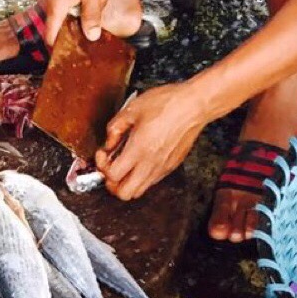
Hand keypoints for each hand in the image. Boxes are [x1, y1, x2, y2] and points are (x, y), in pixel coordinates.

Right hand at [43, 0, 108, 43]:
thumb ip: (91, 14)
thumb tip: (91, 36)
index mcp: (57, 8)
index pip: (52, 39)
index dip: (61, 49)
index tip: (75, 52)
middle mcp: (54, 4)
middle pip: (71, 25)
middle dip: (90, 17)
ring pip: (78, 10)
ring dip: (93, 0)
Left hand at [95, 81, 207, 200]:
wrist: (194, 105)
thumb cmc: (167, 103)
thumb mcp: (133, 109)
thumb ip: (115, 128)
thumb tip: (108, 143)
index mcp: (139, 149)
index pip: (112, 175)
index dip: (102, 166)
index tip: (103, 153)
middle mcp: (150, 164)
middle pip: (124, 194)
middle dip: (112, 184)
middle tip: (110, 168)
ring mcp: (161, 168)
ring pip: (138, 192)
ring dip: (126, 184)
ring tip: (124, 166)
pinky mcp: (170, 167)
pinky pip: (150, 182)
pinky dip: (140, 178)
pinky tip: (139, 161)